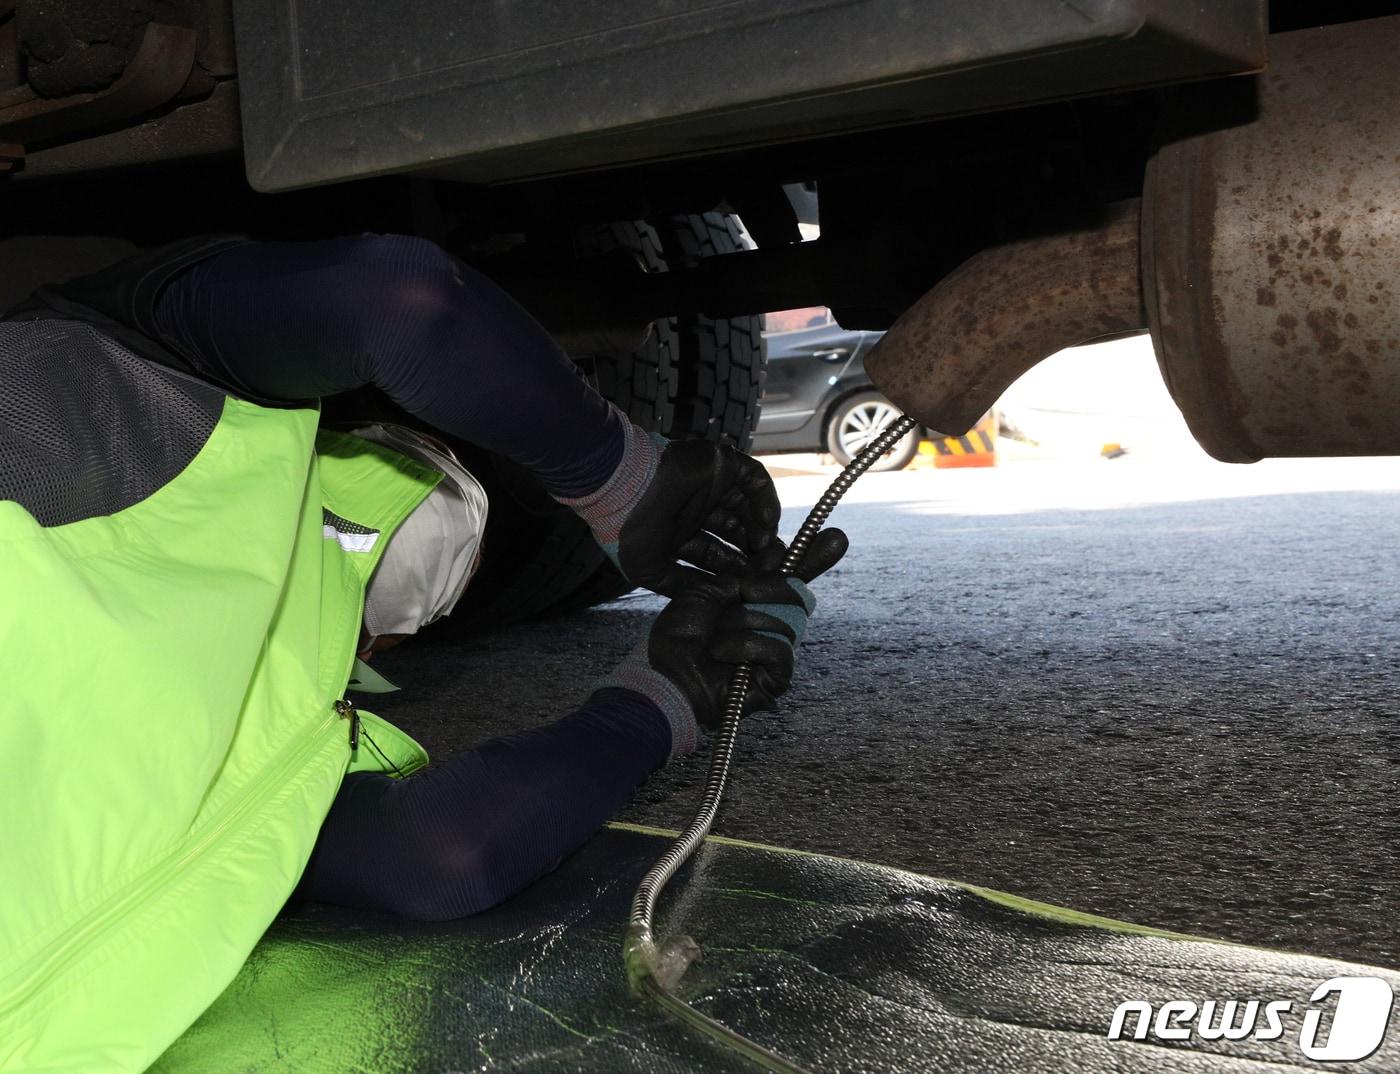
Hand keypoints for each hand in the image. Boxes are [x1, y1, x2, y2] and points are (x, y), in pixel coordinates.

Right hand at [616, 438, 782, 596]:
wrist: (625, 489)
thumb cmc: (631, 530)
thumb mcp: (650, 570)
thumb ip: (679, 585)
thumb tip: (709, 598)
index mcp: (681, 532)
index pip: (717, 553)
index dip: (734, 569)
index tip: (752, 583)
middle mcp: (698, 509)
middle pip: (736, 532)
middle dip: (753, 552)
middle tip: (767, 567)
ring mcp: (711, 486)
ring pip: (748, 508)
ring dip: (761, 528)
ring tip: (766, 546)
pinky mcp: (722, 463)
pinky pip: (753, 479)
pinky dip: (766, 499)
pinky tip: (767, 521)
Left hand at [645, 527, 847, 727]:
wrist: (664, 674)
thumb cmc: (682, 635)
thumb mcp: (709, 590)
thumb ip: (745, 574)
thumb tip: (780, 552)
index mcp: (758, 601)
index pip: (794, 576)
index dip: (815, 556)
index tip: (836, 535)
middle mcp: (774, 624)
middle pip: (799, 594)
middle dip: (773, 587)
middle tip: (745, 590)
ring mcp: (778, 651)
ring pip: (787, 621)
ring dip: (744, 622)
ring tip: (716, 634)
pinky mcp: (778, 678)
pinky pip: (781, 650)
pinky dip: (747, 645)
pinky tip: (722, 650)